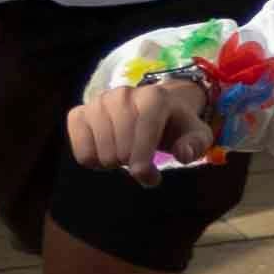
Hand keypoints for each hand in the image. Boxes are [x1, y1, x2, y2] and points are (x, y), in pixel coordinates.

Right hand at [65, 72, 214, 170]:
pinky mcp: (78, 113)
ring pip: (101, 154)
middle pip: (120, 150)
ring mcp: (97, 102)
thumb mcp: (195, 134)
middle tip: (143, 163)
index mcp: (154, 97)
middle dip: (133, 165)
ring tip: (127, 154)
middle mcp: (122, 94)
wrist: (151, 108)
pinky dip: (94, 161)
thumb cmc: (174, 125)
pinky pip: (82, 152)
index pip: (144, 133)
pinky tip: (108, 152)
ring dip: (115, 164)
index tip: (152, 178)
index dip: (145, 161)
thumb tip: (183, 154)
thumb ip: (195, 145)